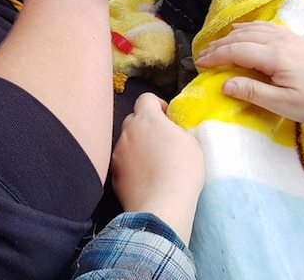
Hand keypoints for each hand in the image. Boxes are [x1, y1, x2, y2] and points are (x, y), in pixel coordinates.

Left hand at [111, 92, 203, 243]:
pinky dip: (131, 166)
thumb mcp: (190, 142)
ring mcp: (118, 153)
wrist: (162, 205)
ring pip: (126, 142)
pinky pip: (123, 163)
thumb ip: (175, 129)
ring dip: (137, 146)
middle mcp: (127, 131)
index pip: (145, 98)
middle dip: (145, 126)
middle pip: (133, 120)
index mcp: (147, 118)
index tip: (167, 118)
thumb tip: (168, 129)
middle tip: (161, 141)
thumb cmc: (182, 170)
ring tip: (153, 163)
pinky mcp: (113, 174)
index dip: (157, 105)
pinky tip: (145, 179)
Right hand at [195, 21, 303, 126]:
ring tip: (219, 43)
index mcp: (274, 56)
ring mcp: (291, 38)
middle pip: (242, 37)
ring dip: (234, 35)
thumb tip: (224, 84)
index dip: (216, 56)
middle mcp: (280, 41)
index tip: (199, 63)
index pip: (236, 51)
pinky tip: (246, 31)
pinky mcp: (299, 40)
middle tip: (203, 55)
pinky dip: (251, 28)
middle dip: (220, 44)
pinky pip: (268, 27)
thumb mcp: (283, 104)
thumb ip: (252, 92)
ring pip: (255, 29)